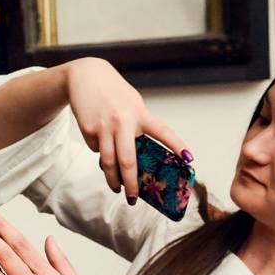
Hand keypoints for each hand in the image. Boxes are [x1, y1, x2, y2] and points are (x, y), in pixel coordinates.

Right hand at [62, 57, 191, 202]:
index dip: (177, 146)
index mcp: (140, 114)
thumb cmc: (113, 93)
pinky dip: (100, 151)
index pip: (163, 133)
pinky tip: (99, 139)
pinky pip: (96, 149)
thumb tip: (134, 156)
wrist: (85, 76)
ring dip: (112, 180)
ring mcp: (104, 127)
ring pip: (108, 162)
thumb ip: (137, 125)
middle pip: (128, 161)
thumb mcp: (131, 104)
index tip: (189, 160)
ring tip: (116, 189)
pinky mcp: (88, 130)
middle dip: (131, 184)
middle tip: (132, 198)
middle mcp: (124, 122)